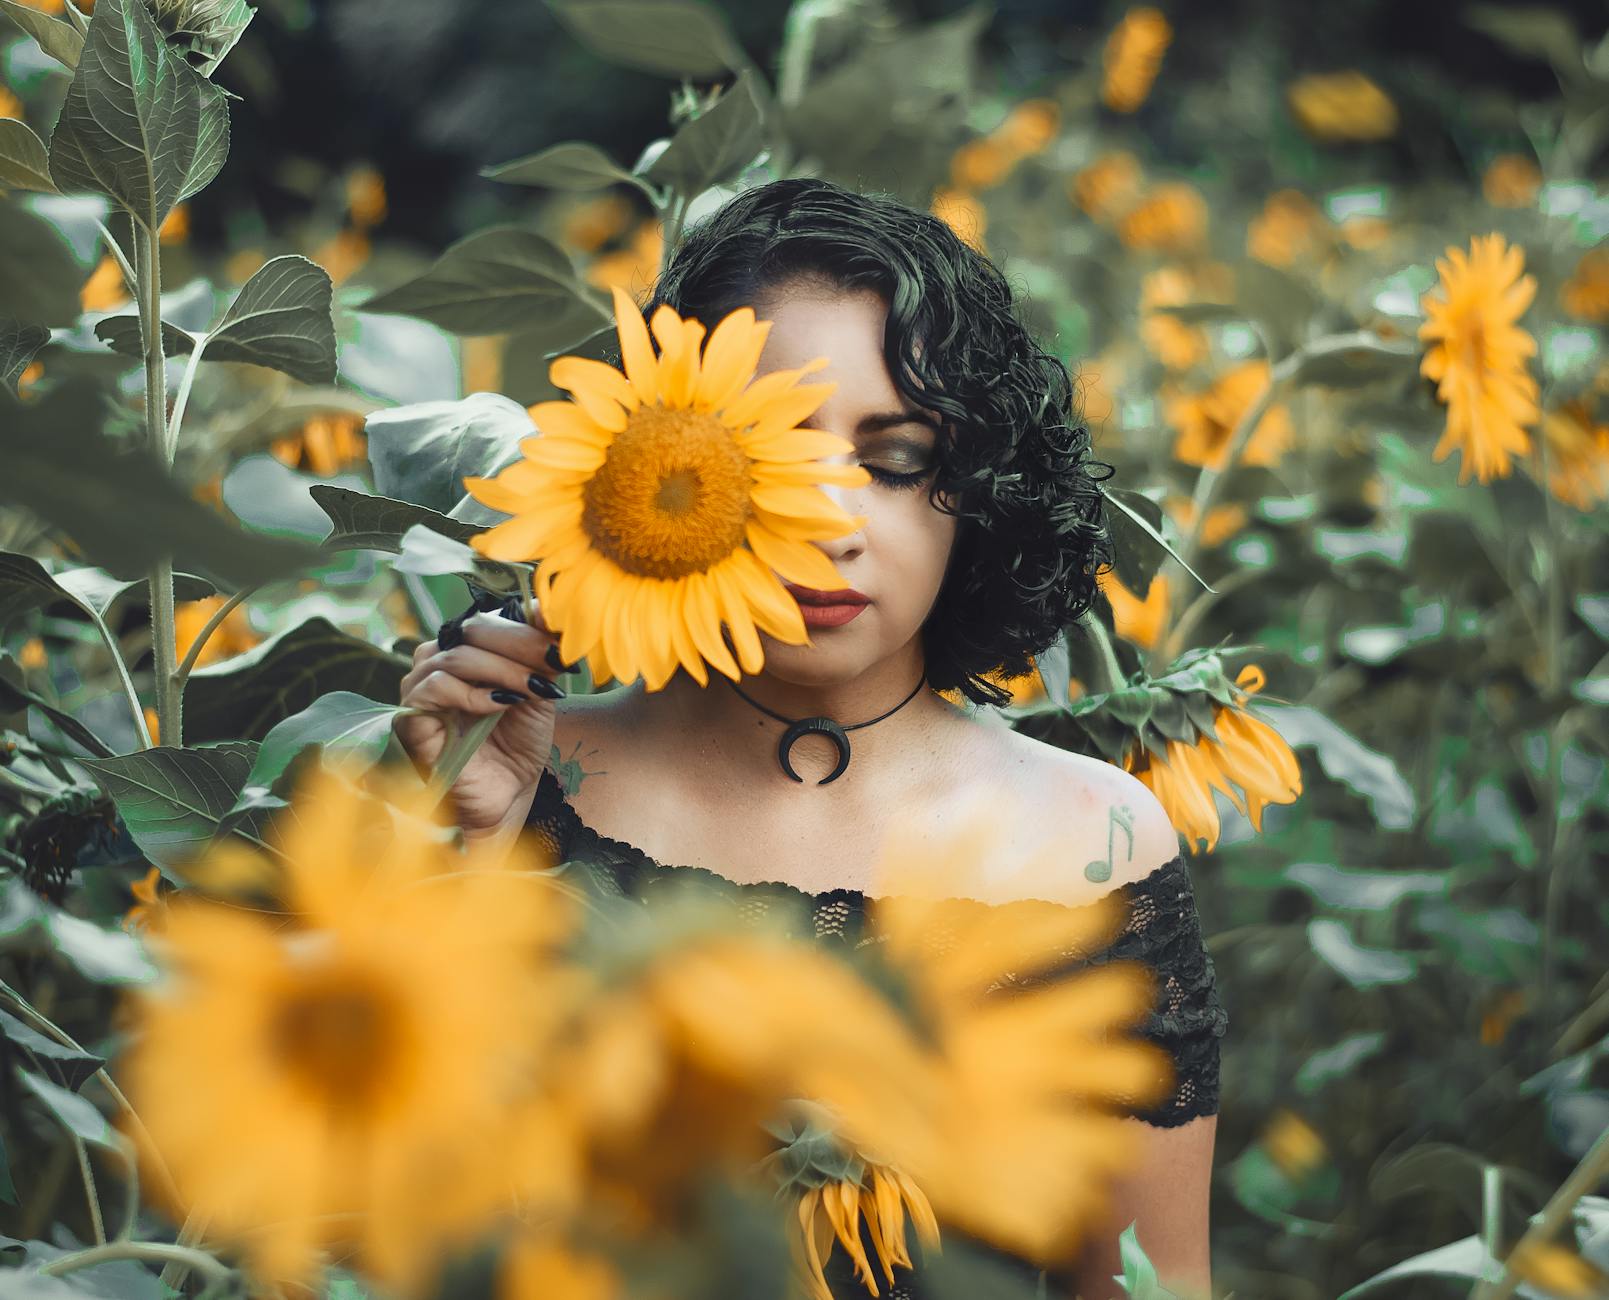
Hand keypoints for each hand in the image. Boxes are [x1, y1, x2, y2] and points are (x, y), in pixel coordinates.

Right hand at [394, 595, 570, 835]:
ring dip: (502, 669)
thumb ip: (539, 654)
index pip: (488, 620)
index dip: (524, 626)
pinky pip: (434, 688)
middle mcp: (437, 662)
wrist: (507, 796)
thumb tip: (548, 609)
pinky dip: (472, 692)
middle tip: (552, 661)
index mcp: (465, 650)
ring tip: (532, 689)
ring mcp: (419, 688)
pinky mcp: (410, 717)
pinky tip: (502, 704)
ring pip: (455, 656)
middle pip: (470, 630)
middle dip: (518, 643)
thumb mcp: (538, 692)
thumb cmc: (518, 744)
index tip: (559, 643)